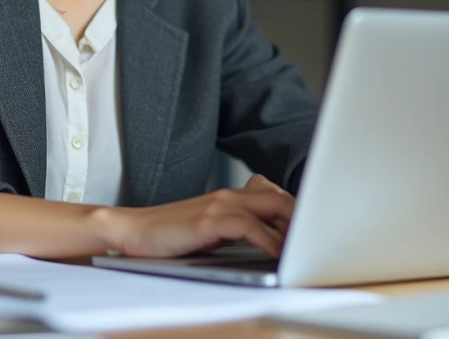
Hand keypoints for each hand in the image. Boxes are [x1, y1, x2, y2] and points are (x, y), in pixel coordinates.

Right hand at [99, 174, 294, 258]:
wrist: (132, 231)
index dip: (296, 211)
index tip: (312, 230)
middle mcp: (228, 196)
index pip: (274, 194)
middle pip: (281, 197)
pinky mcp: (209, 221)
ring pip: (272, 206)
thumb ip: (235, 228)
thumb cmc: (169, 236)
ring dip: (293, 228)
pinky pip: (250, 227)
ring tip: (306, 248)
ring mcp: (219, 205)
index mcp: (230, 197)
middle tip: (315, 240)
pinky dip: (269, 240)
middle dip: (302, 218)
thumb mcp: (208, 228)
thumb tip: (267, 242)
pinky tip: (277, 254)